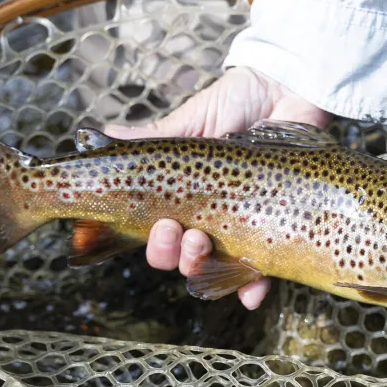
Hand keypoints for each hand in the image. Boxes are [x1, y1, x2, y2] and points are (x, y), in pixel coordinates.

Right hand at [104, 67, 330, 308]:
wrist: (289, 93)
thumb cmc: (237, 105)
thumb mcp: (191, 121)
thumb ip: (150, 138)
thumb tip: (97, 133)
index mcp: (178, 197)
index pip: (146, 231)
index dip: (132, 240)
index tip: (130, 228)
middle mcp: (203, 219)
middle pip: (173, 258)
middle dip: (167, 252)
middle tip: (172, 228)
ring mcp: (238, 229)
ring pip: (209, 270)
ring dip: (198, 266)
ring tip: (201, 241)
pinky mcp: (273, 235)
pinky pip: (260, 275)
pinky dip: (252, 289)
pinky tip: (250, 293)